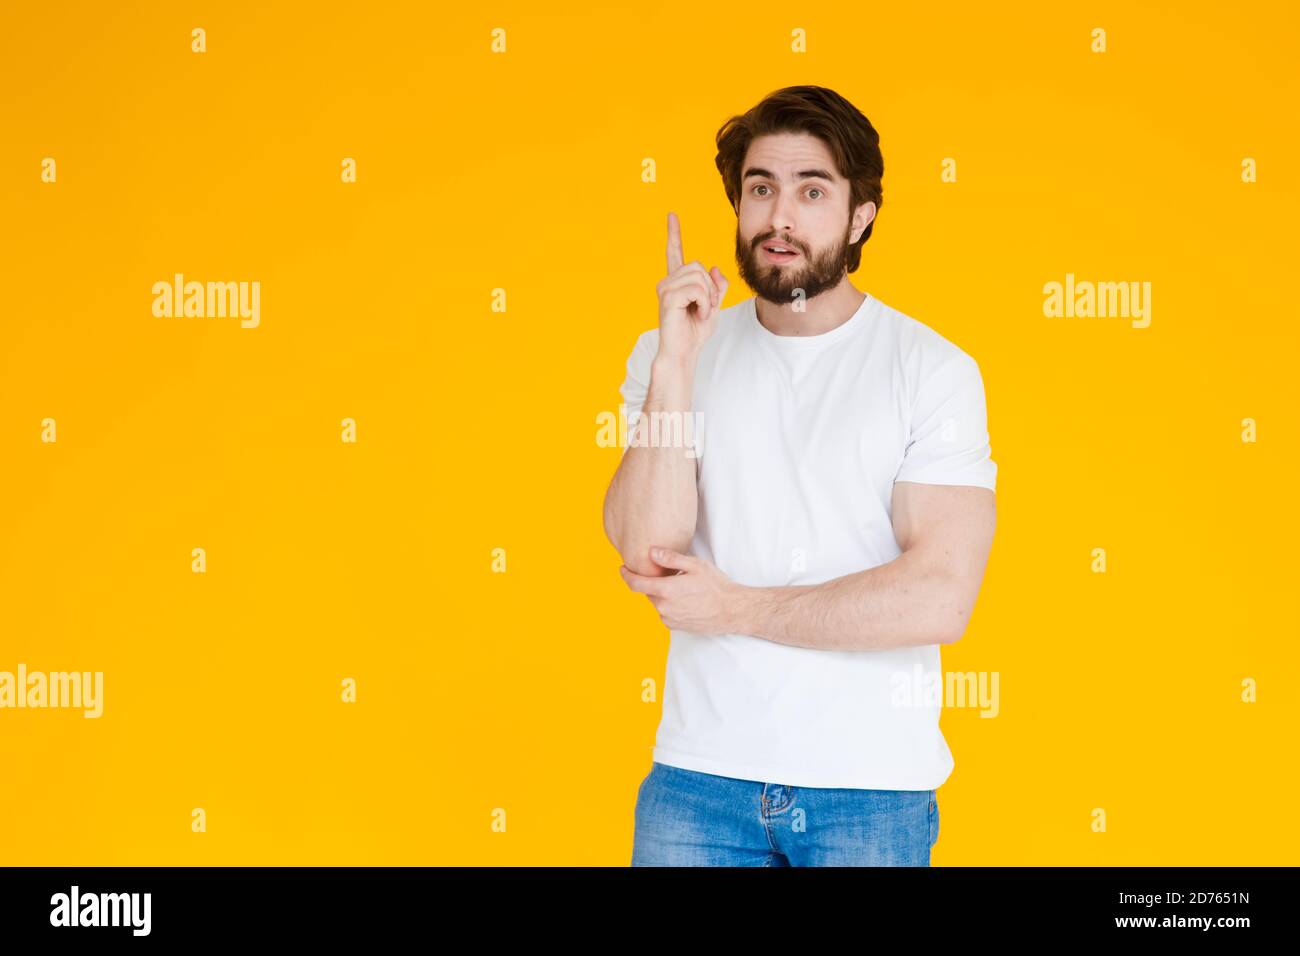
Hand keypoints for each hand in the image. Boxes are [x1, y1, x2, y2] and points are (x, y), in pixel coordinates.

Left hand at [618, 546, 748, 634]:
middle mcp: (664, 607)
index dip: (626, 575)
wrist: (732, 611)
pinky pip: (665, 612)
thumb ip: (671, 558)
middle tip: (668, 574)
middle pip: (648, 592)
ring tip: (681, 587)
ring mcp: (669, 619)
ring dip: (663, 594)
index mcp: (666, 590)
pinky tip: (685, 599)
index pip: (635, 583)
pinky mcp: (675, 627)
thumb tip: (651, 552)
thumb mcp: (695, 565)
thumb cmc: (716, 586)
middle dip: (652, 582)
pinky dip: (670, 604)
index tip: (623, 568)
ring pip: (657, 602)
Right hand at [656, 212, 728, 363]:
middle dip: (710, 288)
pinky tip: (697, 315)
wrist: (684, 352)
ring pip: (699, 277)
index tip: (672, 215)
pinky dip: (704, 303)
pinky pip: (697, 289)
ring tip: (700, 313)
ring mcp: (665, 288)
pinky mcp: (668, 297)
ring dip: (708, 297)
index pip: (675, 253)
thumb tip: (714, 268)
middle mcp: (668, 282)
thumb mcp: (713, 306)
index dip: (674, 234)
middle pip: (698, 266)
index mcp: (677, 282)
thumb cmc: (694, 332)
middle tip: (705, 308)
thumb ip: (716, 286)